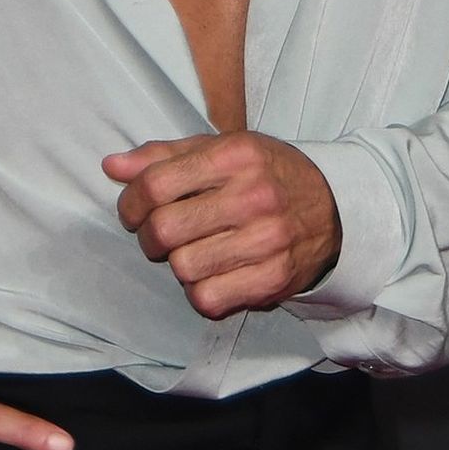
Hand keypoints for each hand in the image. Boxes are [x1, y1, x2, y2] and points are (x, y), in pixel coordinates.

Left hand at [102, 131, 340, 317]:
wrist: (336, 209)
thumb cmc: (266, 175)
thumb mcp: (221, 150)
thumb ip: (163, 156)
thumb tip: (112, 166)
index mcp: (235, 156)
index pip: (156, 184)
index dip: (130, 203)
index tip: (133, 211)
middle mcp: (253, 196)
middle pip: (165, 230)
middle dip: (150, 237)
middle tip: (161, 235)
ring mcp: (267, 240)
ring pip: (183, 268)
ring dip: (178, 264)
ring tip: (194, 251)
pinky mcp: (274, 278)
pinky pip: (208, 299)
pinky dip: (200, 292)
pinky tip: (212, 274)